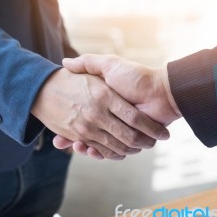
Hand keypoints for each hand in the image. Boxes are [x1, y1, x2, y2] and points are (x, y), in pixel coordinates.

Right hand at [53, 54, 181, 157]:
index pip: (80, 114)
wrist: (161, 92)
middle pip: (86, 132)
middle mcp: (108, 117)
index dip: (67, 121)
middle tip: (58, 141)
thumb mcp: (109, 65)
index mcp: (103, 103)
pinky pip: (109, 150)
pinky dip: (101, 153)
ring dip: (85, 147)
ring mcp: (117, 129)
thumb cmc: (135, 77)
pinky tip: (90, 150)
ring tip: (76, 145)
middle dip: (73, 138)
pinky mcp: (127, 139)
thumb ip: (89, 62)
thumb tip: (65, 63)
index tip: (55, 125)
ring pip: (96, 143)